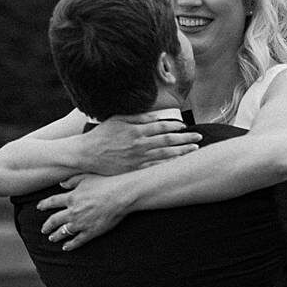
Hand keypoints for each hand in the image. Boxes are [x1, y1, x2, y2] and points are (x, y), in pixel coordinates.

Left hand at [40, 174, 132, 249]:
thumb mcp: (85, 178)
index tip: (39, 208)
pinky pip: (77, 241)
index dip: (44, 205)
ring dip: (56, 236)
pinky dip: (70, 245)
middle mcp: (73, 212)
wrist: (119, 196)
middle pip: (55, 220)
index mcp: (71, 198)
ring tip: (51, 239)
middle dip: (47, 225)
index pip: (52, 202)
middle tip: (43, 230)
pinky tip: (65, 247)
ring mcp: (81, 223)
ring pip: (63, 232)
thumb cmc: (105, 184)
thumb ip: (71, 181)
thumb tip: (61, 184)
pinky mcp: (91, 232)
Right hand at [86, 112, 200, 173]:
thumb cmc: (102, 135)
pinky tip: (178, 164)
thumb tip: (156, 116)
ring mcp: (138, 159)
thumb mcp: (118, 119)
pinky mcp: (134, 170)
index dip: (176, 127)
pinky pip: (155, 168)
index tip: (185, 127)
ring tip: (194, 150)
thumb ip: (137, 117)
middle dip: (186, 139)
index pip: (162, 127)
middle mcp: (140, 144)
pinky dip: (168, 165)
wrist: (87, 154)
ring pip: (165, 155)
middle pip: (168, 141)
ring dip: (182, 152)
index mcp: (136, 130)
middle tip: (199, 138)